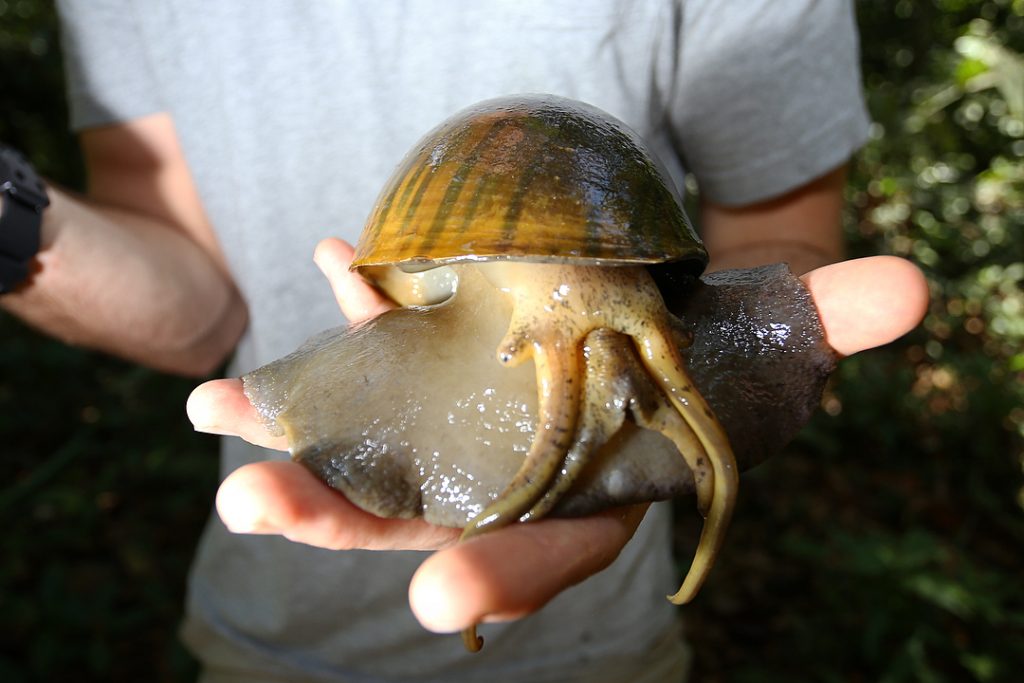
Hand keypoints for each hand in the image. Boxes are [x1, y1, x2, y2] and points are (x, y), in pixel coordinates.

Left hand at [186, 239, 927, 633]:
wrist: (654, 314)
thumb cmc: (710, 347)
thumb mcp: (762, 340)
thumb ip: (820, 323)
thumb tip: (910, 290)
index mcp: (586, 495)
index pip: (545, 554)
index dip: (504, 577)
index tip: (442, 593)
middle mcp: (509, 477)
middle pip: (420, 520)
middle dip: (343, 521)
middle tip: (258, 509)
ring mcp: (457, 430)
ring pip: (369, 454)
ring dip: (294, 440)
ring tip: (214, 414)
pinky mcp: (432, 369)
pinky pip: (382, 349)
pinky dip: (350, 313)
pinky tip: (333, 257)